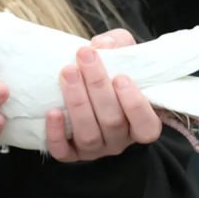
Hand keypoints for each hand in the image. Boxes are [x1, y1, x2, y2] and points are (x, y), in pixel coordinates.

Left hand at [45, 42, 161, 161]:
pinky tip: (51, 111)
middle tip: (84, 56)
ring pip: (88, 135)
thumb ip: (119, 46)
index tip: (121, 76)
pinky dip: (56, 134)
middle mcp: (119, 140)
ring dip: (77, 102)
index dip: (135, 105)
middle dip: (97, 87)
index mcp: (140, 123)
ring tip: (67, 72)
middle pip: (112, 122)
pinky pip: (63, 151)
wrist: (87, 88)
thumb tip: (103, 44)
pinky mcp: (70, 153)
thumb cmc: (112, 73)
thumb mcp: (123, 56)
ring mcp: (95, 149)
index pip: (146, 126)